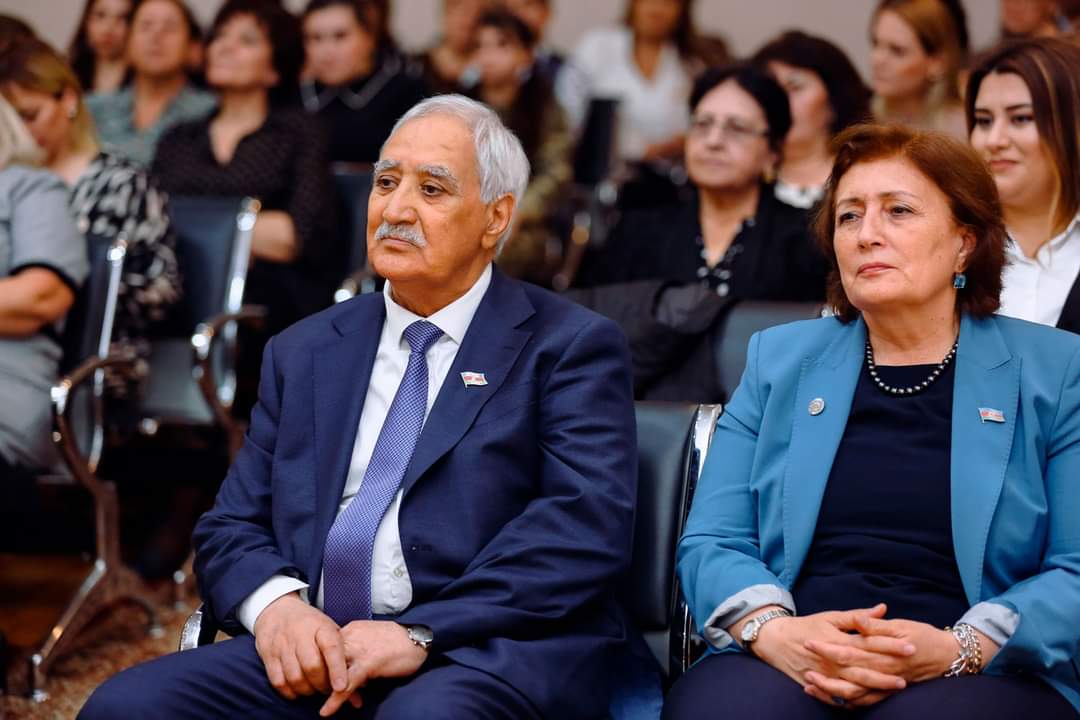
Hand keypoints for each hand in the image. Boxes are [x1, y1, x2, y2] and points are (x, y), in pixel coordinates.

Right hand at [253, 593, 348, 700]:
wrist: (278, 610)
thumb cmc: (311, 625)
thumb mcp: (329, 630)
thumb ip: (343, 656)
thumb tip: (358, 685)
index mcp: (321, 627)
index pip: (331, 648)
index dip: (337, 669)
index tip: (342, 687)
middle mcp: (301, 634)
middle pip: (312, 666)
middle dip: (322, 684)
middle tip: (328, 689)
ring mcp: (283, 645)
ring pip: (295, 676)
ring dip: (307, 690)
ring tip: (313, 689)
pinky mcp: (268, 655)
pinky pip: (278, 681)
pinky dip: (289, 691)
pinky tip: (297, 690)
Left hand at [319, 621, 427, 716]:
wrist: (420, 639)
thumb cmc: (398, 642)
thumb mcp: (371, 642)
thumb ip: (356, 654)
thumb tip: (347, 675)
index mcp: (350, 630)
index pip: (326, 650)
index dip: (322, 668)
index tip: (321, 682)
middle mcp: (350, 636)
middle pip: (325, 660)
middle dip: (322, 681)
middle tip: (321, 695)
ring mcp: (358, 649)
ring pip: (332, 672)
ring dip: (324, 691)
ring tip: (320, 707)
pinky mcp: (368, 662)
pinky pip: (347, 683)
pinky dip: (335, 699)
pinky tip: (327, 710)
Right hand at [750, 604, 910, 708]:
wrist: (775, 640)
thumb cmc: (806, 626)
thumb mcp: (830, 617)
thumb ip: (857, 616)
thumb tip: (883, 608)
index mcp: (836, 639)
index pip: (868, 644)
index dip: (890, 645)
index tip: (910, 646)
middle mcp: (831, 659)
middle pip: (864, 668)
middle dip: (888, 670)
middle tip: (910, 672)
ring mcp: (825, 675)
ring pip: (854, 685)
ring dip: (876, 687)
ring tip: (898, 686)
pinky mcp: (819, 685)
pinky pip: (839, 697)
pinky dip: (856, 700)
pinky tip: (873, 699)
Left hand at [803, 615, 956, 706]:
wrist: (948, 656)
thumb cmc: (923, 636)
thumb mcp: (901, 625)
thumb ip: (877, 626)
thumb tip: (859, 619)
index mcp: (883, 653)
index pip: (849, 651)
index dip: (827, 648)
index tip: (808, 641)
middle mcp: (882, 672)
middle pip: (847, 676)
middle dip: (823, 673)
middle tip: (802, 667)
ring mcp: (885, 686)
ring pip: (853, 695)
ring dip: (830, 691)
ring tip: (809, 685)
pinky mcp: (888, 693)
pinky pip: (864, 703)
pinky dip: (844, 702)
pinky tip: (828, 697)